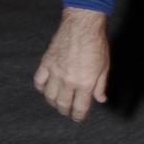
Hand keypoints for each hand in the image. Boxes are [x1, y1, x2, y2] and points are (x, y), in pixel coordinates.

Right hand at [33, 8, 109, 122]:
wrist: (82, 25)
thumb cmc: (96, 44)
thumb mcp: (104, 66)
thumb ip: (100, 85)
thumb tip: (100, 99)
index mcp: (85, 83)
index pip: (80, 107)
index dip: (78, 116)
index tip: (78, 118)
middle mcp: (68, 81)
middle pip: (63, 104)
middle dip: (66, 111)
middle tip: (67, 112)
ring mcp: (55, 72)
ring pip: (49, 95)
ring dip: (53, 102)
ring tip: (57, 103)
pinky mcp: (46, 62)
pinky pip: (39, 81)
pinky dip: (41, 88)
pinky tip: (45, 88)